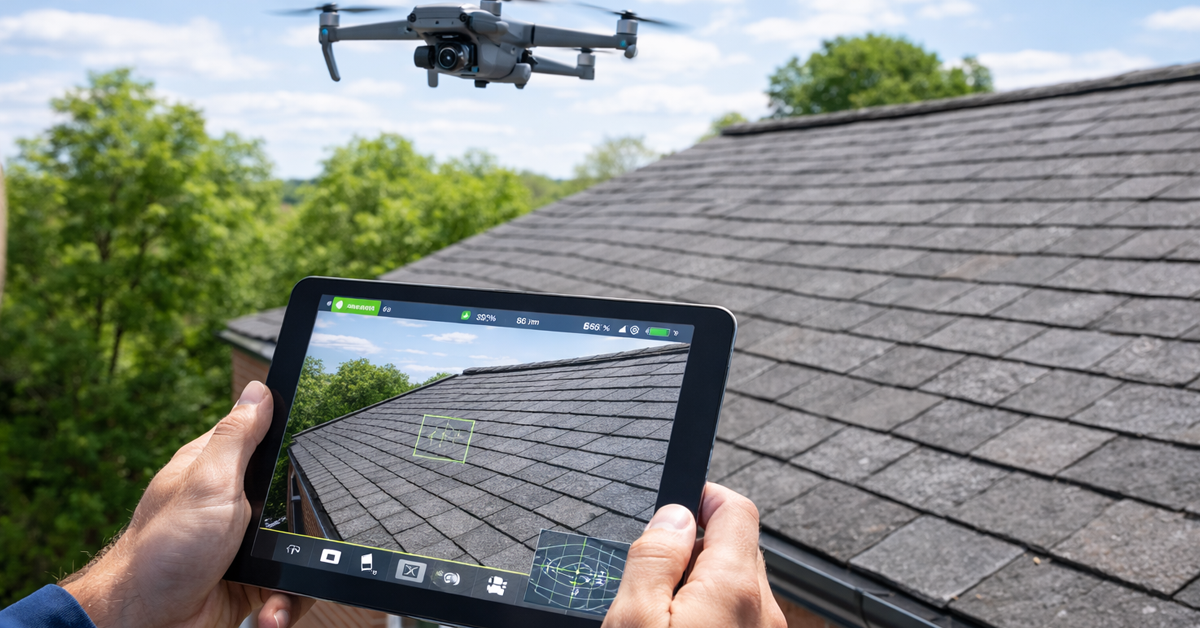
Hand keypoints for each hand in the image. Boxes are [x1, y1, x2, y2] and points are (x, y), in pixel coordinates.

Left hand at [62, 381, 313, 627]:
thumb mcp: (208, 483)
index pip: (267, 437)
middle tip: (297, 537)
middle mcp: (232, 502)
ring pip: (300, 545)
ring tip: (279, 592)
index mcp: (218, 468)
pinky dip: (285, 602)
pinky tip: (270, 611)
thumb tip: (259, 390)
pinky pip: (290, 584)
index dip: (295, 442)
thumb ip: (237, 437)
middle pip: (295, 496)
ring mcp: (243, 543)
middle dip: (305, 523)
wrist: (145, 625)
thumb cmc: (163, 553)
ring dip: (296, 576)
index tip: (320, 451)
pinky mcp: (253, 579)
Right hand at [603, 483, 785, 627]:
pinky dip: (710, 612)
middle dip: (694, 549)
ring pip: (735, 585)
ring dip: (701, 585)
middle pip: (735, 547)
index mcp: (734, 589)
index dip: (703, 498)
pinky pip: (737, 615)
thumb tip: (673, 517)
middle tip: (654, 576)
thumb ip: (655, 559)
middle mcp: (761, 611)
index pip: (736, 510)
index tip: (673, 509)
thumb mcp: (633, 621)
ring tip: (662, 614)